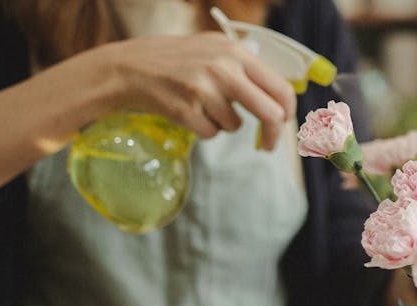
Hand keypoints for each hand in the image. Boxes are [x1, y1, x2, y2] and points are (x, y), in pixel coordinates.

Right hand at [100, 32, 296, 148]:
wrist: (129, 68)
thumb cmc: (177, 61)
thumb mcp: (214, 49)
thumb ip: (246, 67)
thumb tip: (282, 96)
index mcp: (235, 52)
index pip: (280, 87)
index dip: (288, 110)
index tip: (285, 122)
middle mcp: (223, 69)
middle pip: (269, 113)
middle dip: (273, 134)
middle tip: (268, 145)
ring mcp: (203, 90)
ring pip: (234, 126)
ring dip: (222, 123)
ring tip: (200, 104)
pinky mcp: (186, 110)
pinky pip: (211, 133)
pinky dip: (203, 128)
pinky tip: (187, 111)